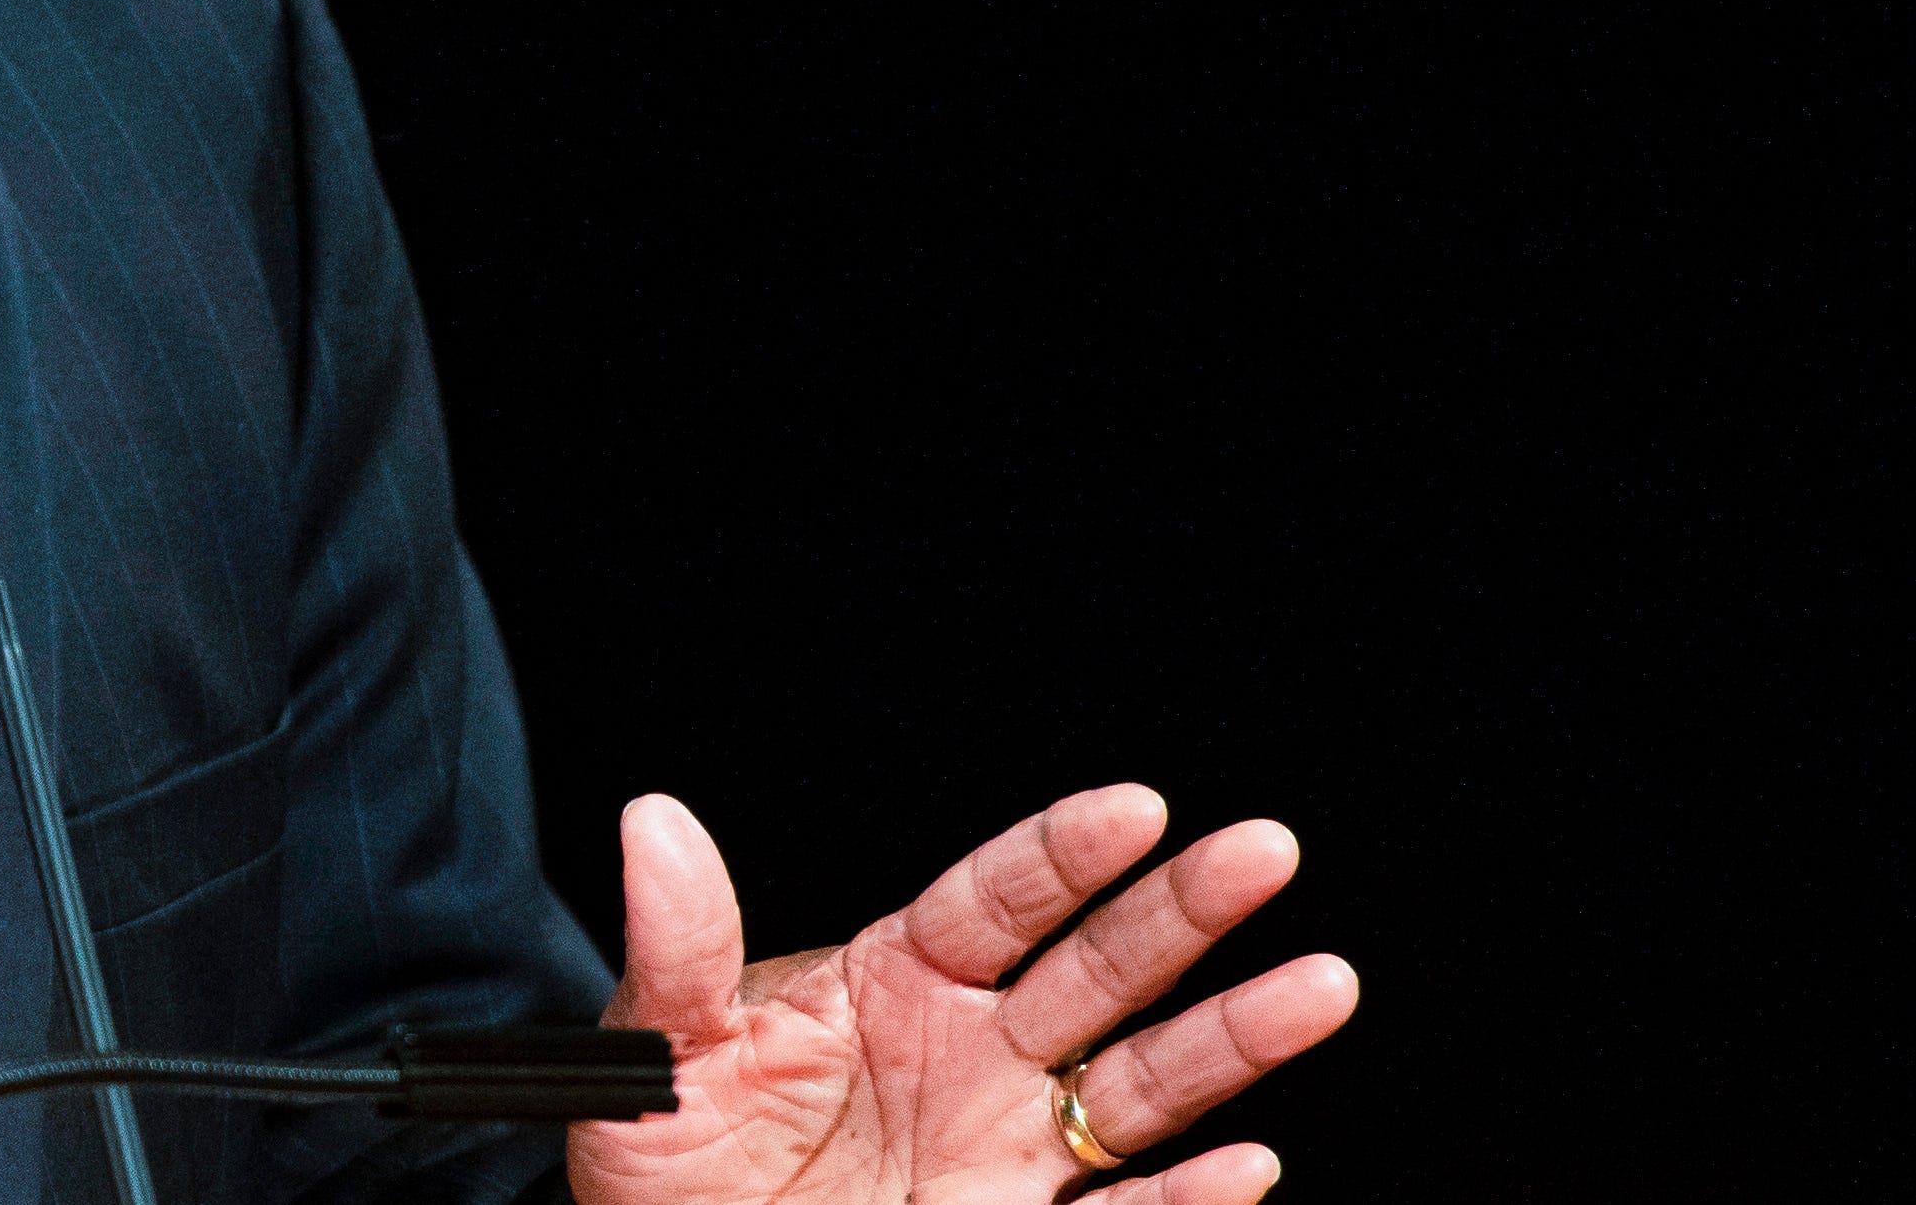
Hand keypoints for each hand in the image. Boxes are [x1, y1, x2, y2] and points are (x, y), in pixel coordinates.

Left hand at [568, 786, 1357, 1204]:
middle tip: (1263, 851)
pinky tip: (1244, 1166)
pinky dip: (1186, 1201)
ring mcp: (1007, 1149)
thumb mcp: (662, 1052)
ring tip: (1321, 985)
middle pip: (1098, 971)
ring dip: (1230, 1039)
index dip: (1065, 854)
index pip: (995, 901)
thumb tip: (653, 820)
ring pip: (1139, 1086)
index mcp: (894, 983)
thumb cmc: (667, 1158)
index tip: (1136, 809)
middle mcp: (972, 1055)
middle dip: (1183, 912)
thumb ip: (681, 946)